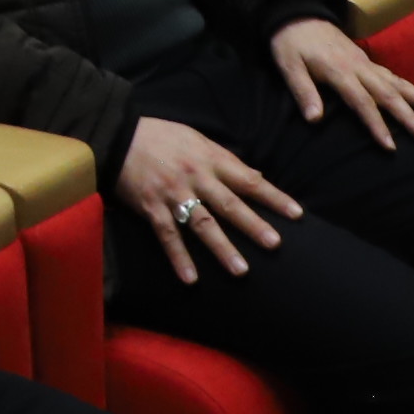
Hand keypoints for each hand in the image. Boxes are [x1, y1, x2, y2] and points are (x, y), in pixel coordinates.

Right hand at [111, 117, 298, 282]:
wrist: (117, 134)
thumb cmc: (161, 135)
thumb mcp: (197, 139)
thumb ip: (225, 159)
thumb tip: (256, 176)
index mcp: (209, 158)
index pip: (248, 180)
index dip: (273, 196)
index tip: (296, 214)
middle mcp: (195, 177)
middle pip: (229, 204)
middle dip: (252, 225)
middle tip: (274, 243)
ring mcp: (173, 194)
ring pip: (202, 224)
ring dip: (222, 248)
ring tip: (241, 270)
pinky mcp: (151, 207)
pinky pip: (168, 236)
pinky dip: (179, 258)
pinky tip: (191, 279)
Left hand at [266, 17, 413, 149]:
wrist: (296, 12)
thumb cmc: (289, 43)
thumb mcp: (288, 65)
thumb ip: (302, 91)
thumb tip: (314, 120)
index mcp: (339, 70)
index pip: (361, 102)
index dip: (376, 125)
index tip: (391, 147)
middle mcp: (359, 67)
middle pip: (389, 94)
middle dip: (411, 117)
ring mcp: (367, 64)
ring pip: (400, 84)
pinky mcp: (369, 62)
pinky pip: (397, 77)